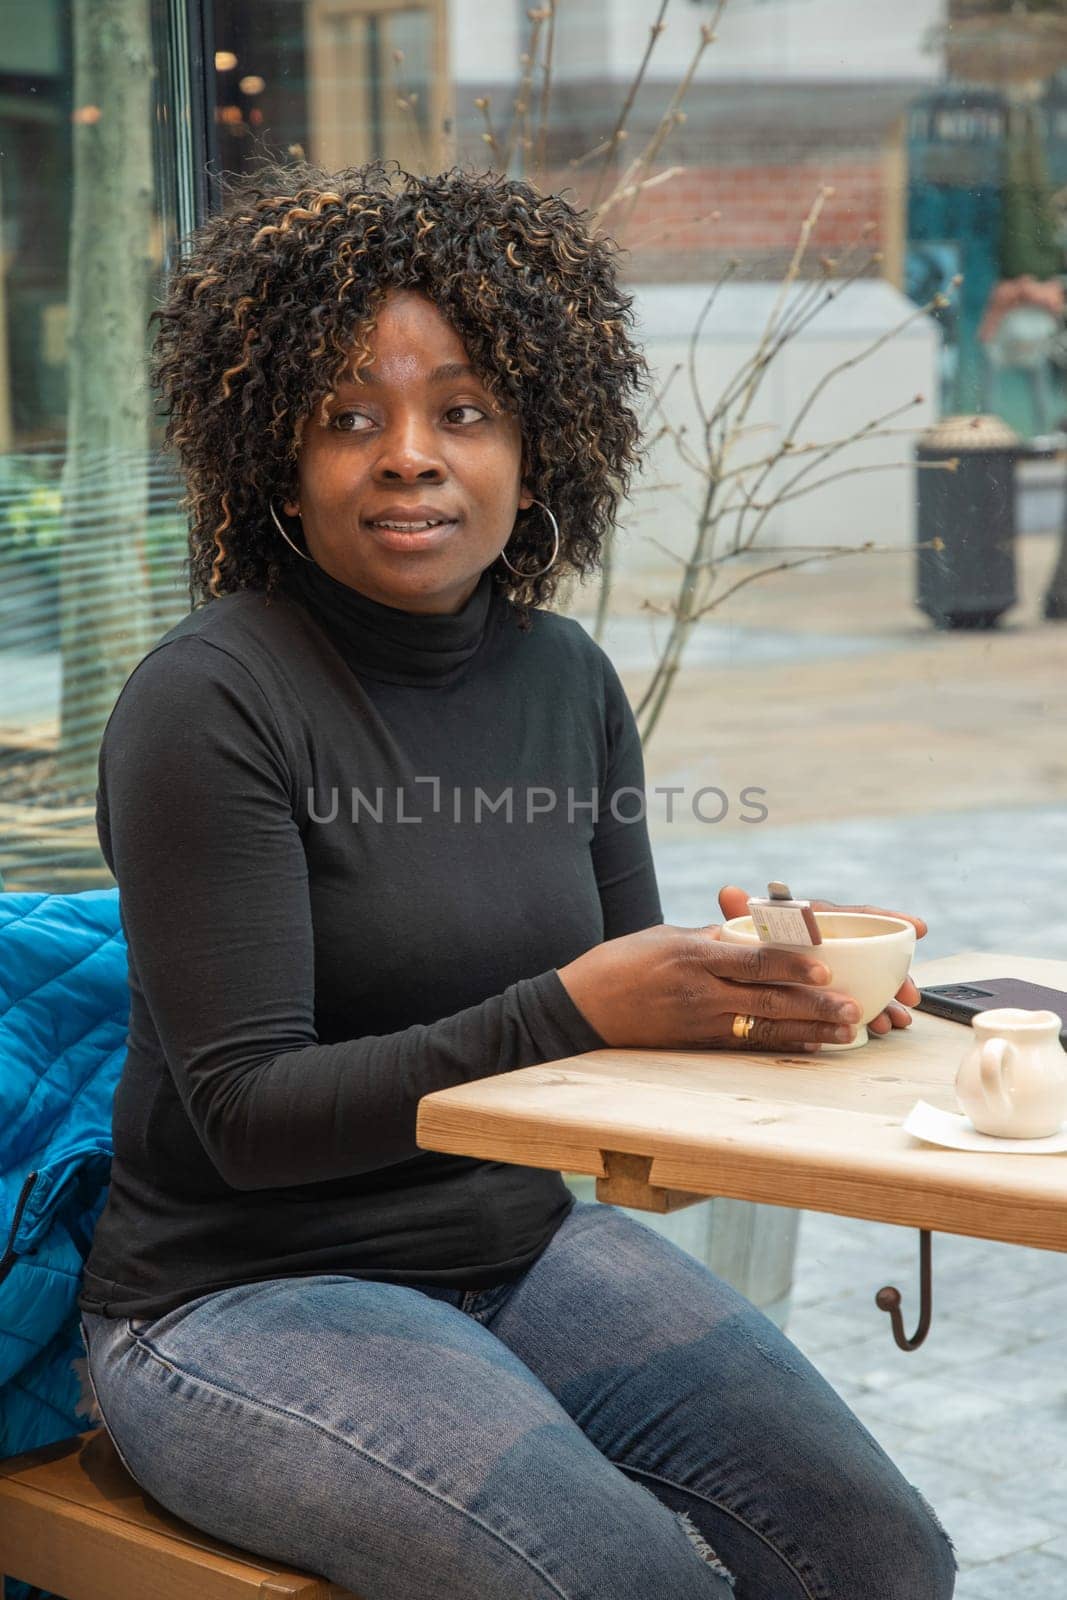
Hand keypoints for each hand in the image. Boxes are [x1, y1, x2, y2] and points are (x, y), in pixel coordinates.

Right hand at [557, 923, 862, 1053]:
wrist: (577, 1009)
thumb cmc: (617, 964)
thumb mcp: (661, 937)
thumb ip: (707, 939)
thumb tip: (745, 937)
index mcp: (692, 956)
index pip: (753, 962)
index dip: (793, 968)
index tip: (826, 970)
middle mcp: (699, 992)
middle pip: (768, 999)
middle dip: (816, 1005)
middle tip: (854, 1008)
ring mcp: (698, 1023)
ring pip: (765, 1026)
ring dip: (809, 1030)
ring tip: (846, 1032)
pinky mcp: (694, 1043)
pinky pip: (746, 1044)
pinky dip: (780, 1044)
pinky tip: (807, 1045)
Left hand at [717, 885, 925, 1036]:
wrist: (735, 967)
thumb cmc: (748, 941)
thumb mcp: (746, 929)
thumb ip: (742, 912)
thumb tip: (728, 891)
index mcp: (816, 920)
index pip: (856, 916)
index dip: (887, 919)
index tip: (917, 927)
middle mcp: (832, 941)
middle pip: (873, 953)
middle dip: (896, 974)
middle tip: (910, 994)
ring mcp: (838, 966)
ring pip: (872, 979)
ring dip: (888, 999)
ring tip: (898, 1020)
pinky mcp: (834, 989)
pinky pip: (860, 997)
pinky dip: (874, 1011)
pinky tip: (884, 1027)